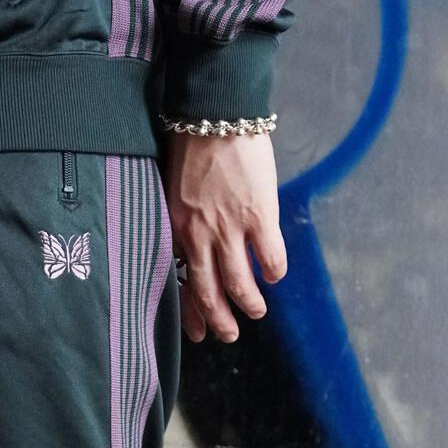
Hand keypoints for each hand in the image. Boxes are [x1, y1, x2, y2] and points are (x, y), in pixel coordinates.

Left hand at [160, 130, 286, 343]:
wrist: (216, 111)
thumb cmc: (191, 142)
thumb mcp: (172, 188)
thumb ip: (181, 220)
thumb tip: (191, 244)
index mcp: (176, 229)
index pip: (180, 283)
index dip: (191, 312)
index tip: (197, 333)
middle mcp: (200, 236)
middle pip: (209, 292)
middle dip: (219, 320)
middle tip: (228, 335)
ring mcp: (230, 228)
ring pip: (239, 283)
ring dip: (249, 304)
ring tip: (257, 313)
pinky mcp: (260, 216)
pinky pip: (270, 257)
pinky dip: (274, 272)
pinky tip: (275, 277)